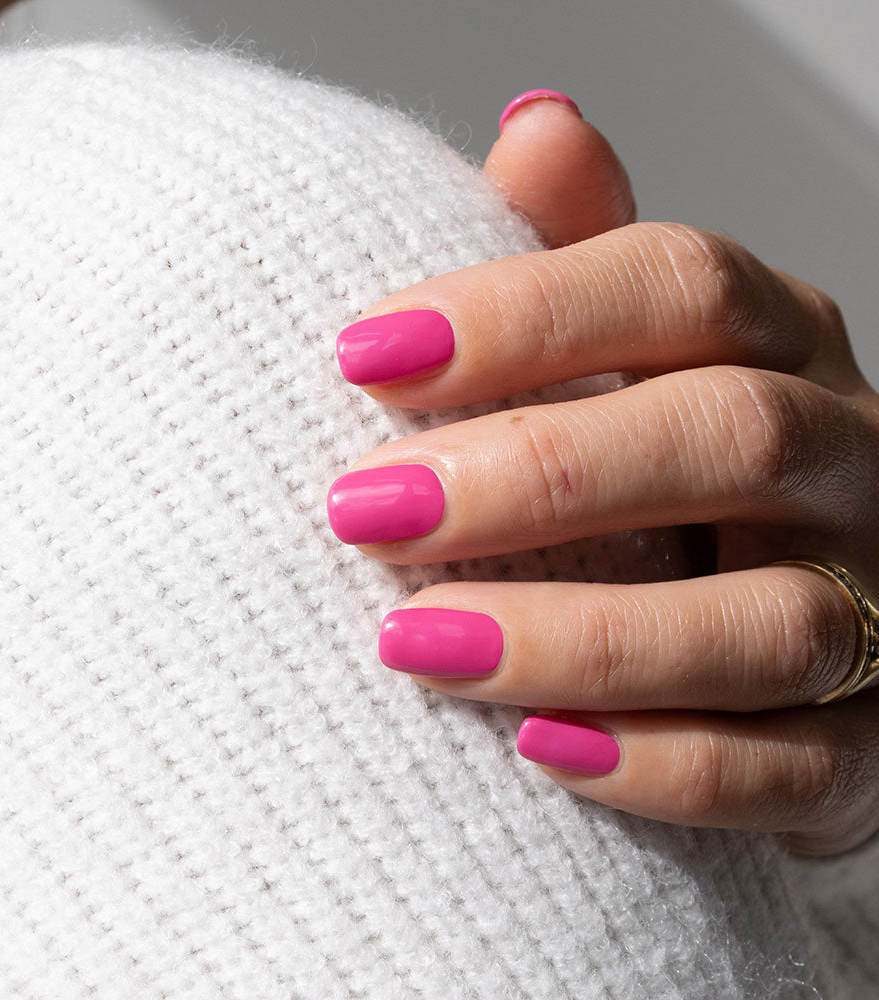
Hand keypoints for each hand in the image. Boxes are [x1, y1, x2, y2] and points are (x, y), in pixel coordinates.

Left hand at [326, 92, 878, 856]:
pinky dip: (661, 763)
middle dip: (537, 474)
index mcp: (781, 344)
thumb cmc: (672, 479)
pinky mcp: (867, 746)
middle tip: (367, 510)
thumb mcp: (639, 355)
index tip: (362, 356)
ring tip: (416, 644)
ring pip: (760, 620)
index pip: (677, 284)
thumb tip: (534, 124)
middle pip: (725, 436)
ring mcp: (876, 605)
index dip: (522, 314)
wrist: (773, 621)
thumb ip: (584, 262)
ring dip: (580, 635)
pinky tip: (537, 751)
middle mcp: (849, 458)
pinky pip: (790, 767)